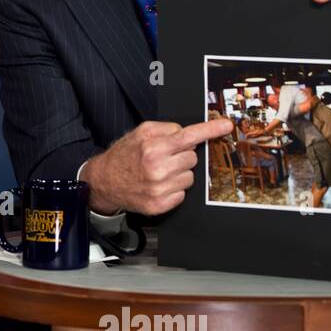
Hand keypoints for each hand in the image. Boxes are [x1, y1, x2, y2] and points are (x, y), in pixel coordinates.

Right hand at [83, 118, 232, 216]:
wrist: (104, 182)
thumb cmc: (123, 156)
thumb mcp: (140, 133)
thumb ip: (165, 129)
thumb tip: (188, 135)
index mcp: (153, 147)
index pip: (189, 136)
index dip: (211, 130)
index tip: (226, 126)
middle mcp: (157, 168)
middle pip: (193, 157)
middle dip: (183, 156)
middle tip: (165, 158)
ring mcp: (159, 188)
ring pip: (191, 176)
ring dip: (179, 173)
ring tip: (160, 173)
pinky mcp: (160, 204)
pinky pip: (183, 193)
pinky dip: (174, 189)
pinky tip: (159, 185)